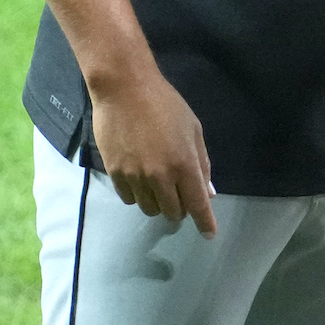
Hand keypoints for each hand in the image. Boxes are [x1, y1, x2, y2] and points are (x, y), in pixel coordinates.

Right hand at [89, 65, 216, 237]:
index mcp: (184, 164)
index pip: (197, 204)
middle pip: (173, 212)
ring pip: (150, 209)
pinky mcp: (115, 174)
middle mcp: (160, 176)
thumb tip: (208, 191)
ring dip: (159, 203)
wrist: (123, 89)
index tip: (209, 234)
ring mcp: (135, 177)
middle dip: (181, 209)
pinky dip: (139, 195)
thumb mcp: (193, 129)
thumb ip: (202, 162)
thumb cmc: (164, 104)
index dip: (205, 222)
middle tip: (181, 194)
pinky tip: (140, 179)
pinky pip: (129, 199)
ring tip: (159, 184)